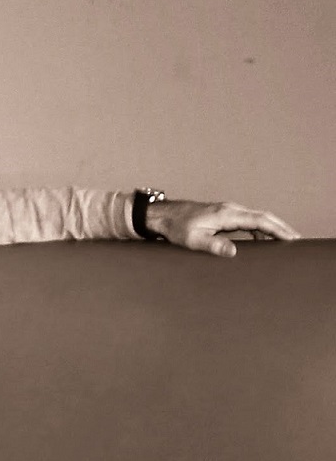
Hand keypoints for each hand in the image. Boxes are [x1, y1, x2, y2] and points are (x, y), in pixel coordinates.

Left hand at [146, 200, 300, 256]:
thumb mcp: (192, 240)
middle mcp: (230, 209)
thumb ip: (213, 245)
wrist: (164, 215)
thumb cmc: (176, 227)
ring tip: (285, 242)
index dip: (277, 229)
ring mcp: (227, 211)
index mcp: (226, 214)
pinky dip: (259, 228)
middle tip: (296, 241)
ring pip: (256, 218)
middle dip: (281, 228)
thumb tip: (234, 251)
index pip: (259, 220)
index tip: (291, 238)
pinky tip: (263, 240)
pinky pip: (247, 220)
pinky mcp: (224, 215)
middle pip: (263, 217)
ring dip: (271, 228)